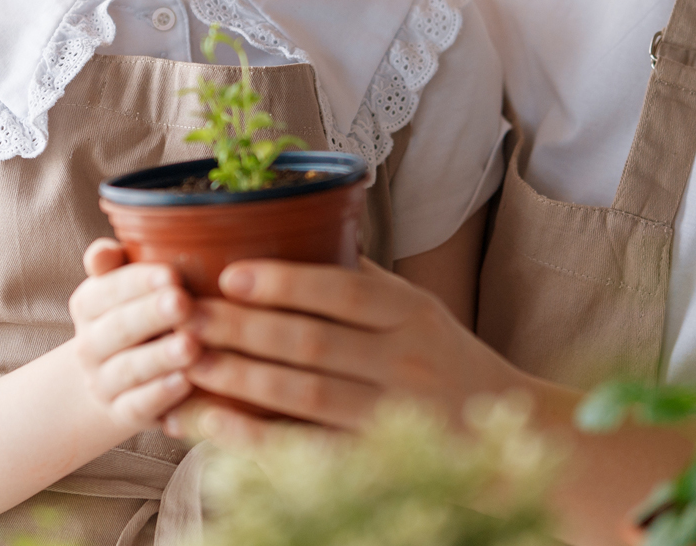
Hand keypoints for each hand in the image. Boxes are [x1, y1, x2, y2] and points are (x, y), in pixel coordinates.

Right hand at [69, 240, 199, 431]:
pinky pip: (137, 407)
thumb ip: (116, 264)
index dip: (138, 282)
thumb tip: (104, 251)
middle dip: (151, 314)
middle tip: (182, 302)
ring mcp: (103, 382)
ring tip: (191, 345)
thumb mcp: (123, 286)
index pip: (107, 290)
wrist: (116, 381)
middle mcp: (89, 345)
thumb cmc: (135, 316)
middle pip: (118, 328)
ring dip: (160, 357)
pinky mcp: (122, 414)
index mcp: (88, 304)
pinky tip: (185, 384)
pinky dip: (159, 396)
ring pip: (128, 369)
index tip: (172, 274)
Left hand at [167, 257, 521, 436]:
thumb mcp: (417, 307)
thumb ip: (360, 280)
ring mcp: (391, 418)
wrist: (509, 436)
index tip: (229, 274)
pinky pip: (304, 451)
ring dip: (237, 381)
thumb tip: (293, 230)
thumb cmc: (444, 358)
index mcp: (411, 313)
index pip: (343, 292)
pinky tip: (212, 423)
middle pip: (312, 344)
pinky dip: (253, 438)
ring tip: (187, 363)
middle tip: (185, 316)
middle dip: (241, 330)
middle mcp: (404, 362)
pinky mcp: (375, 464)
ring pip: (303, 397)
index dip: (284, 283)